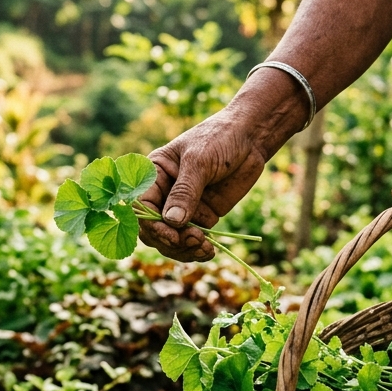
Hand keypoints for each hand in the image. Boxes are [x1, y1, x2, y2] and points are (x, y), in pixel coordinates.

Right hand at [139, 109, 272, 262]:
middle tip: (194, 241)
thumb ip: (185, 191)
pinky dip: (198, 250)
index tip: (173, 236)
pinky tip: (209, 251)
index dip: (152, 226)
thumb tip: (172, 222)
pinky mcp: (202, 216)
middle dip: (170, 241)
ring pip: (172, 239)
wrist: (250, 138)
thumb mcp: (199, 160)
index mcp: (154, 175)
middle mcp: (164, 194)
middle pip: (153, 229)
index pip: (141, 207)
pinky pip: (193, 240)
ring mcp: (183, 207)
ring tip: (205, 248)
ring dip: (184, 249)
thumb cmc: (218, 138)